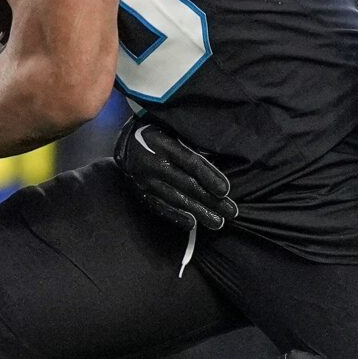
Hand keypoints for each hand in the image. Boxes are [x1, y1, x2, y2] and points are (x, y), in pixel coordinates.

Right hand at [114, 116, 237, 230]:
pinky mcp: (141, 192)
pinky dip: (177, 216)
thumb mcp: (175, 134)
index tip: (225, 191)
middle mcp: (154, 163)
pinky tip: (192, 224)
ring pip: (176, 199)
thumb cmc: (161, 137)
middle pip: (188, 185)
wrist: (126, 144)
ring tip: (217, 223)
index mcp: (166, 145)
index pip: (192, 164)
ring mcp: (146, 180)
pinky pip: (160, 207)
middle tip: (231, 212)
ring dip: (199, 212)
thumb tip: (220, 167)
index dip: (210, 177)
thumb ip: (193, 148)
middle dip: (211, 201)